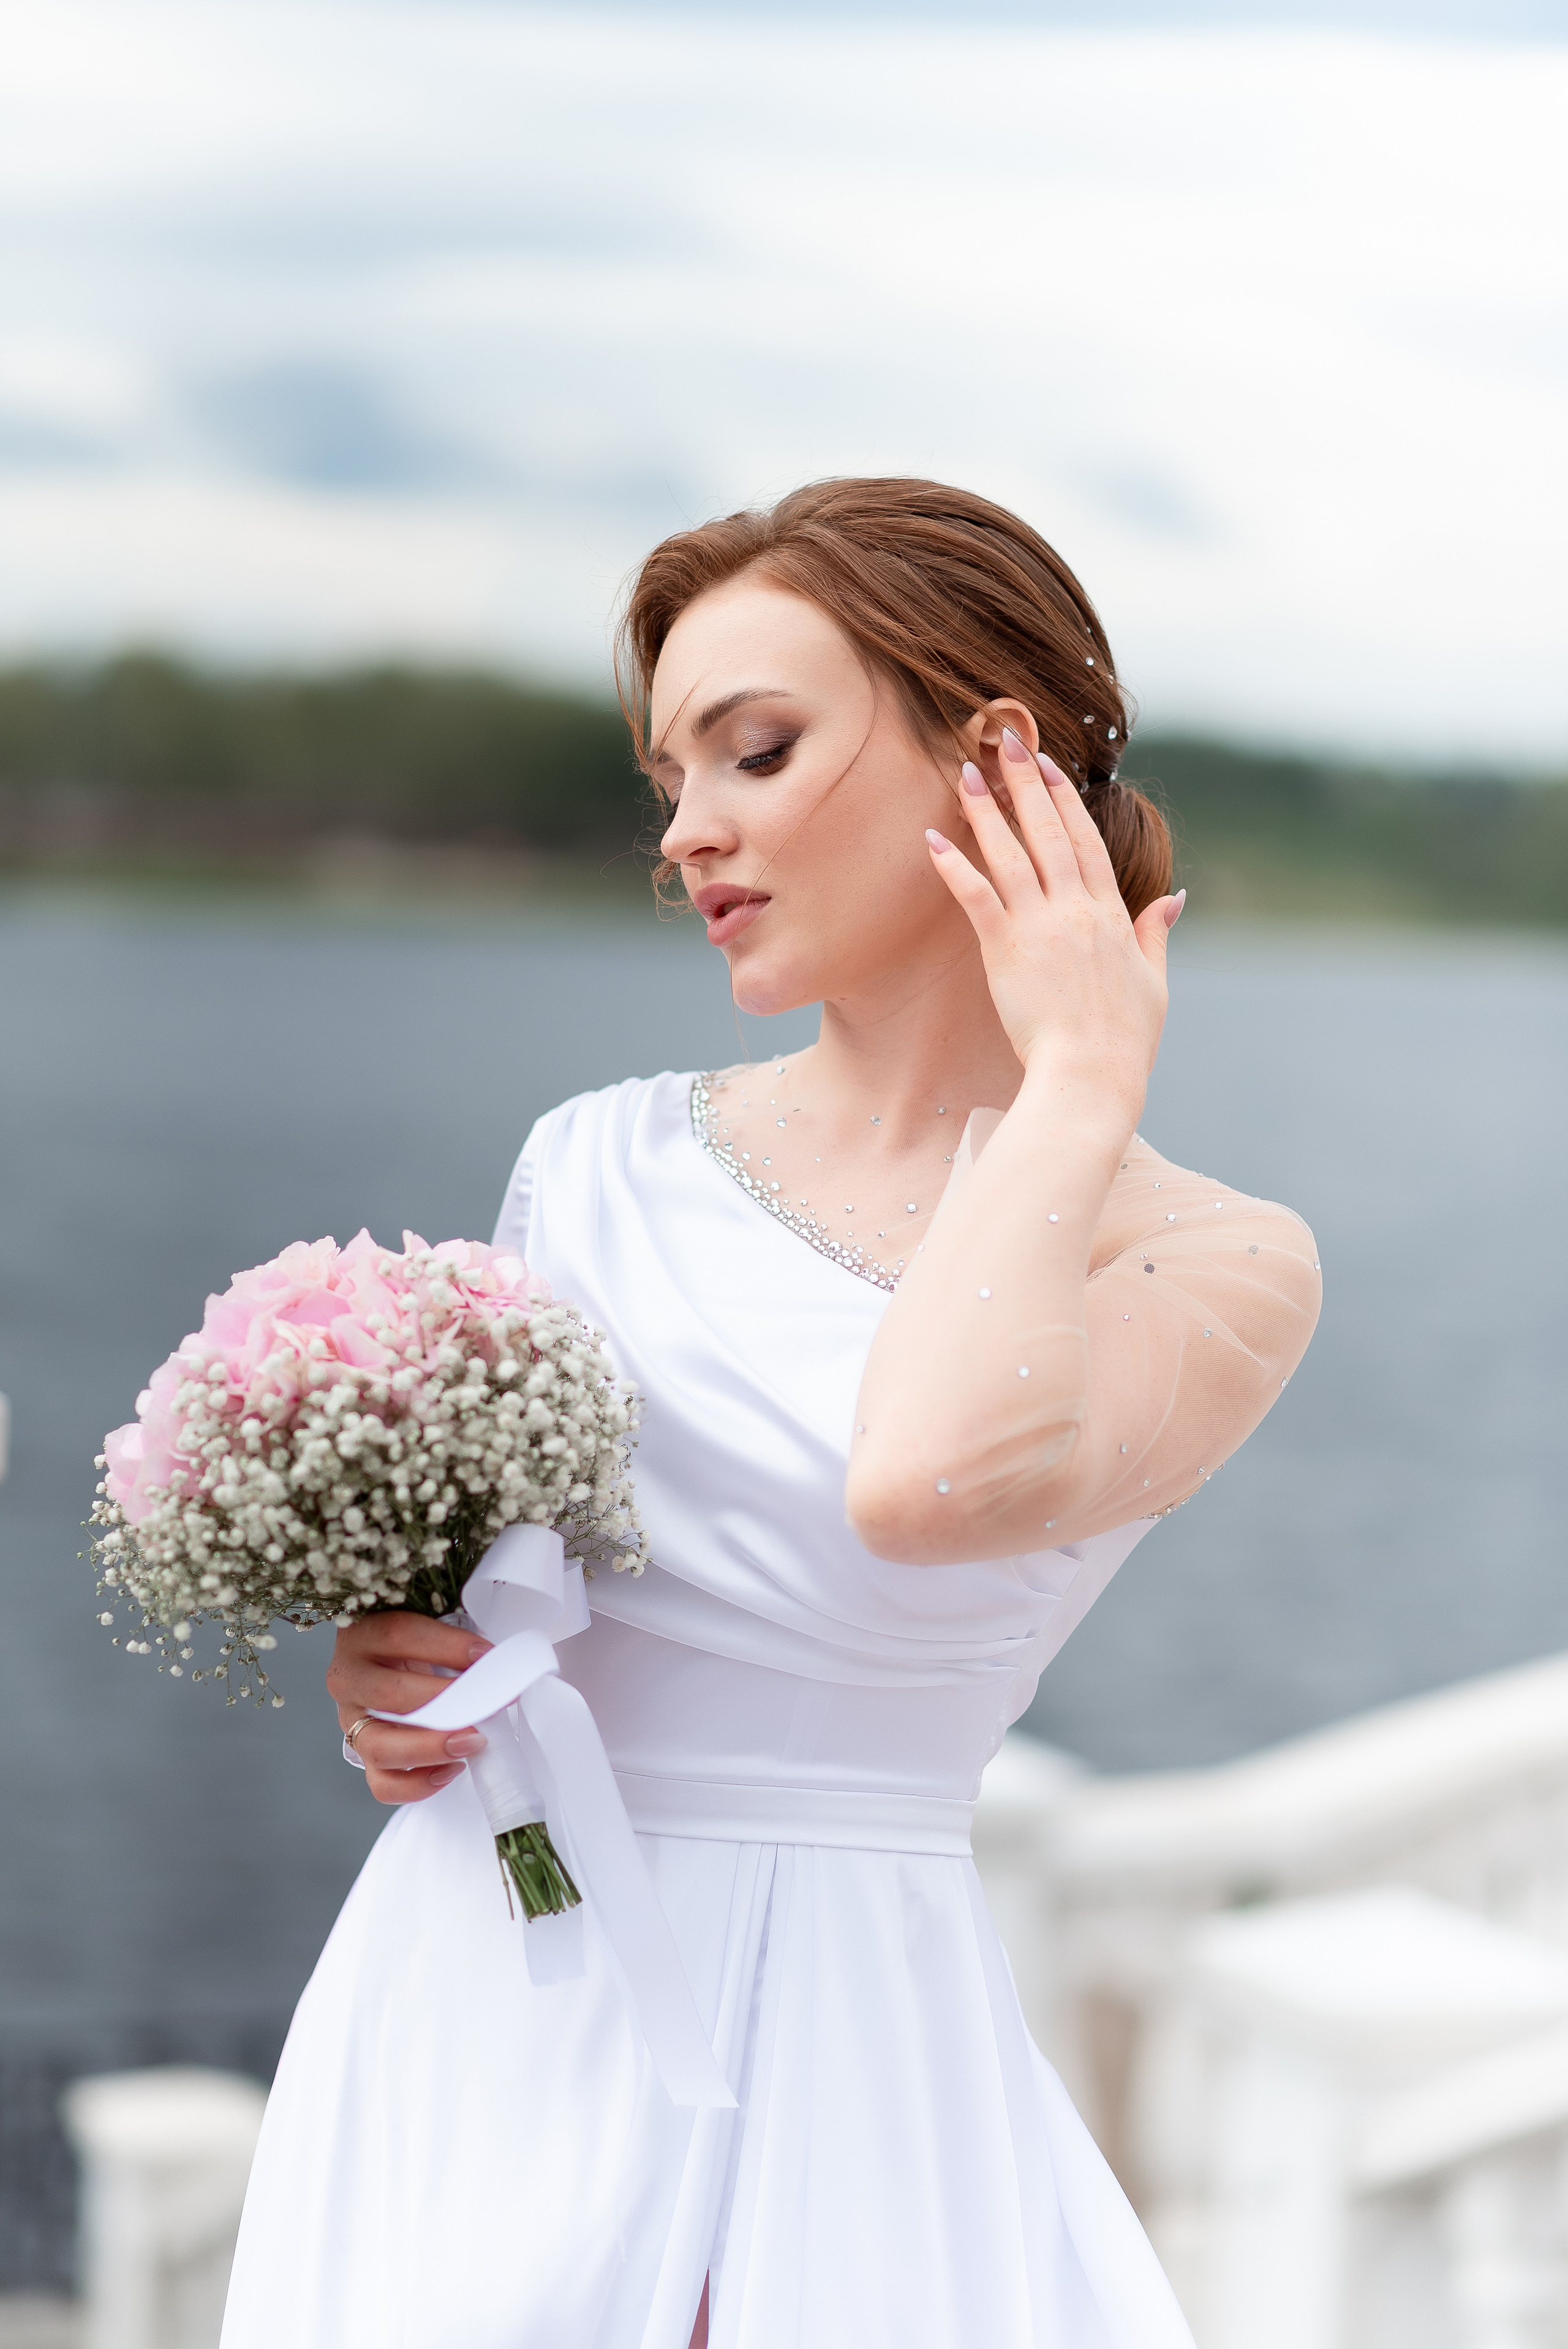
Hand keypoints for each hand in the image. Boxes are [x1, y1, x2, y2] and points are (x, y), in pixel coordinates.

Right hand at [326, 1611, 492, 1805]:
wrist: (382, 1664)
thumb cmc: (413, 1644)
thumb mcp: (424, 1626)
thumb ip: (452, 1639)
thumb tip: (494, 1662)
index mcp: (362, 1635)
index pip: (400, 1636)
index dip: (447, 1646)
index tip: (487, 1656)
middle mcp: (349, 1679)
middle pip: (389, 1695)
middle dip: (444, 1704)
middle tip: (487, 1707)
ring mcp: (350, 1722)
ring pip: (378, 1746)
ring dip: (430, 1748)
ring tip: (472, 1743)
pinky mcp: (361, 1755)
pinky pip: (381, 1783)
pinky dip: (417, 1784)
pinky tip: (451, 1769)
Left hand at [926, 730, 1179, 1118]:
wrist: (1092, 1076)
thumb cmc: (1124, 1040)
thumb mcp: (1152, 981)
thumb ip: (1155, 934)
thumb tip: (1174, 899)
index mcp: (1111, 913)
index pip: (1085, 841)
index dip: (1063, 799)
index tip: (1047, 765)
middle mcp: (1076, 909)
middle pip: (1048, 832)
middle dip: (1025, 782)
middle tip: (1004, 740)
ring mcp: (1041, 926)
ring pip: (1010, 854)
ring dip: (987, 810)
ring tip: (967, 772)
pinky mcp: (1006, 950)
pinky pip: (976, 896)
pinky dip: (955, 865)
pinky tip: (934, 837)